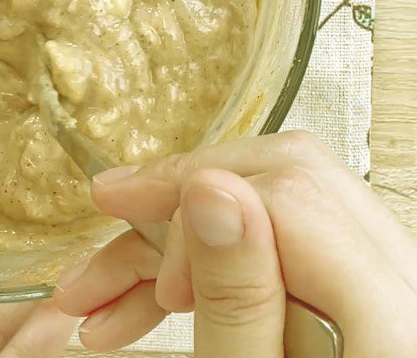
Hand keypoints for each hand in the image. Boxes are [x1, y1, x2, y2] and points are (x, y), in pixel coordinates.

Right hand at [54, 131, 416, 356]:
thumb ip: (239, 296)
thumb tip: (208, 189)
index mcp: (394, 322)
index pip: (289, 196)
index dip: (193, 192)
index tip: (121, 211)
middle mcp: (407, 289)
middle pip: (289, 178)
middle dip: (185, 193)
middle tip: (114, 213)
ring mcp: (391, 288)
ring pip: (281, 202)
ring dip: (189, 231)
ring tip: (115, 286)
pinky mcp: (366, 296)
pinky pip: (287, 239)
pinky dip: (218, 256)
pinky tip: (161, 295)